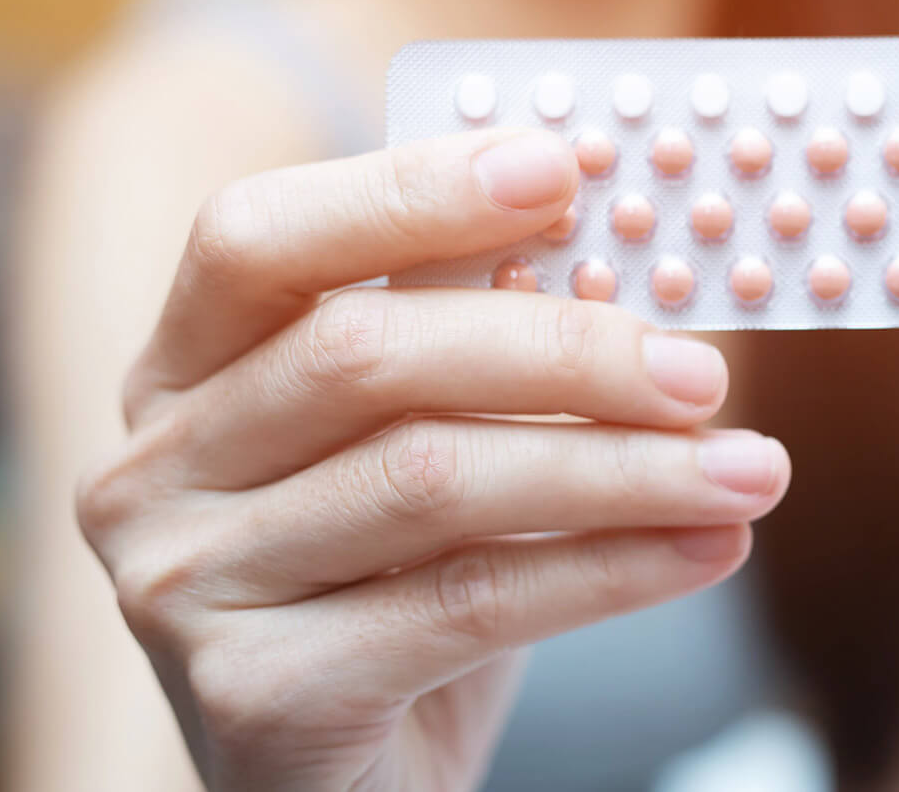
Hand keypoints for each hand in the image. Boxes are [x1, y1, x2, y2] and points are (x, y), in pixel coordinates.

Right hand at [75, 128, 789, 790]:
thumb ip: (481, 347)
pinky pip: (466, 603)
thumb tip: (614, 237)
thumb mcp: (430, 449)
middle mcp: (151, 468)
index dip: (408, 190)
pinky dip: (611, 570)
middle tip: (703, 370)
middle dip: (560, 349)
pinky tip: (709, 549)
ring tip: (747, 469)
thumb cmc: (399, 588)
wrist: (350, 781)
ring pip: (430, 481)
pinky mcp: (253, 694)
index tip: (563, 167)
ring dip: (618, 468)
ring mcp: (184, 584)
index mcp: (183, 371)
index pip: (260, 238)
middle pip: (362, 356)